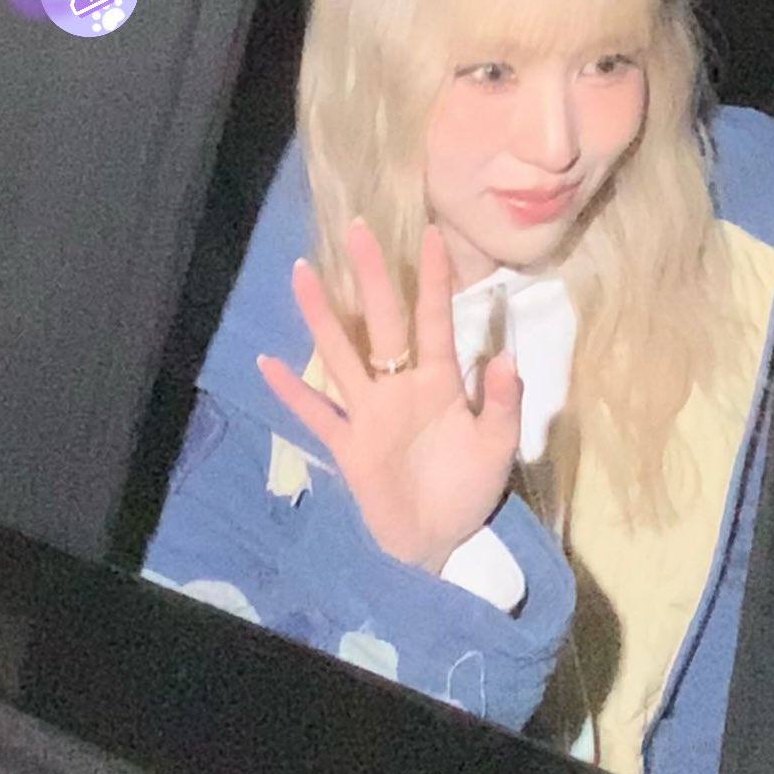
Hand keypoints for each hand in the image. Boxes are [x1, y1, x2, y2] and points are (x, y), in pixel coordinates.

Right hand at [258, 220, 522, 574]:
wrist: (440, 544)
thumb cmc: (470, 488)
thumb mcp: (497, 447)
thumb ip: (503, 403)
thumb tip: (505, 357)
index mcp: (439, 381)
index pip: (435, 319)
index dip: (434, 279)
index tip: (432, 233)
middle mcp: (399, 386)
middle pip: (381, 322)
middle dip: (371, 277)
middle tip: (358, 229)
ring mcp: (369, 414)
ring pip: (340, 355)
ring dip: (321, 317)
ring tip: (302, 274)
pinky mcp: (348, 447)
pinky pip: (316, 415)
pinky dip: (291, 393)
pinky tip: (267, 364)